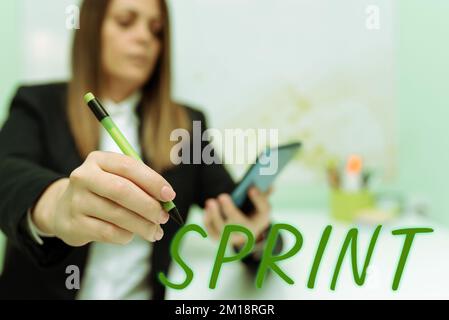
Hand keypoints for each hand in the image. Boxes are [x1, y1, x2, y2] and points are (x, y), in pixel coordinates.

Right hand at [31, 151, 175, 245]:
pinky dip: (126, 235)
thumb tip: (167, 201)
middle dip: (149, 206)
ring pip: (118, 215)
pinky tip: (132, 235)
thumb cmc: (102, 192)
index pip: (129, 167)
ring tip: (155, 231)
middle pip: (122, 191)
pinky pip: (109, 233)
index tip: (170, 195)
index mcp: (98, 160)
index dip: (153, 181)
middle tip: (164, 217)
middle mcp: (84, 177)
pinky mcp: (74, 224)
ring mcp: (76, 201)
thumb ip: (141, 185)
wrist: (64, 210)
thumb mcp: (117, 179)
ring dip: (143, 225)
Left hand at [203, 187, 271, 246]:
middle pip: (240, 225)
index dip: (258, 199)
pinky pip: (212, 232)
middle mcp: (248, 232)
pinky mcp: (219, 238)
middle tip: (222, 196)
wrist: (244, 231)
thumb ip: (263, 192)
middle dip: (230, 210)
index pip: (263, 210)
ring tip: (211, 201)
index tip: (251, 188)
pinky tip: (207, 208)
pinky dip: (208, 221)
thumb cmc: (252, 211)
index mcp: (261, 220)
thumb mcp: (260, 202)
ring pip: (223, 230)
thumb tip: (269, 184)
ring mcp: (232, 238)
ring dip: (216, 216)